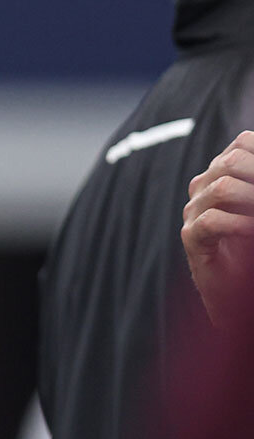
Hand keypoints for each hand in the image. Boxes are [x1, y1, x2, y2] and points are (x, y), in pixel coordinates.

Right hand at [182, 130, 253, 325]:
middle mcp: (204, 188)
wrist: (235, 294)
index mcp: (224, 173)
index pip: (243, 144)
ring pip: (222, 188)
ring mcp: (193, 212)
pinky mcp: (191, 238)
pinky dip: (242, 226)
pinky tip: (253, 234)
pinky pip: (212, 221)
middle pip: (230, 162)